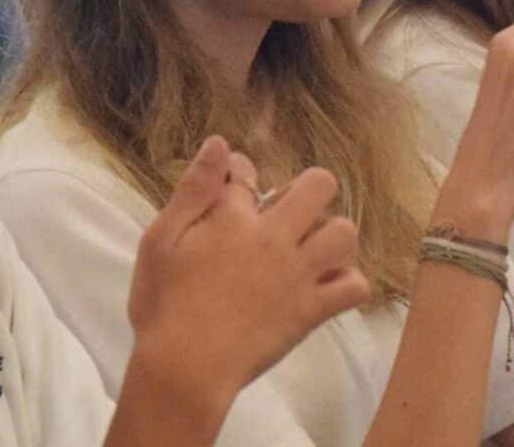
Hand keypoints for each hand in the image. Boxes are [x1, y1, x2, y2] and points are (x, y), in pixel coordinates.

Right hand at [128, 138, 370, 390]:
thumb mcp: (159, 242)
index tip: (235, 186)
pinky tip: (325, 286)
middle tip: (288, 213)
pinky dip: (346, 284)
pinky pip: (354, 287)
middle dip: (308, 189)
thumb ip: (191, 191)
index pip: (246, 172)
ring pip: (344, 233)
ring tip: (311, 249)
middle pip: (319, 186)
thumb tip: (219, 145)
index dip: (240, 172)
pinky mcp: (311, 310)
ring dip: (332, 236)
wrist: (185, 368)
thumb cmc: (163, 307)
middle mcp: (273, 238)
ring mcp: (298, 274)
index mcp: (232, 219)